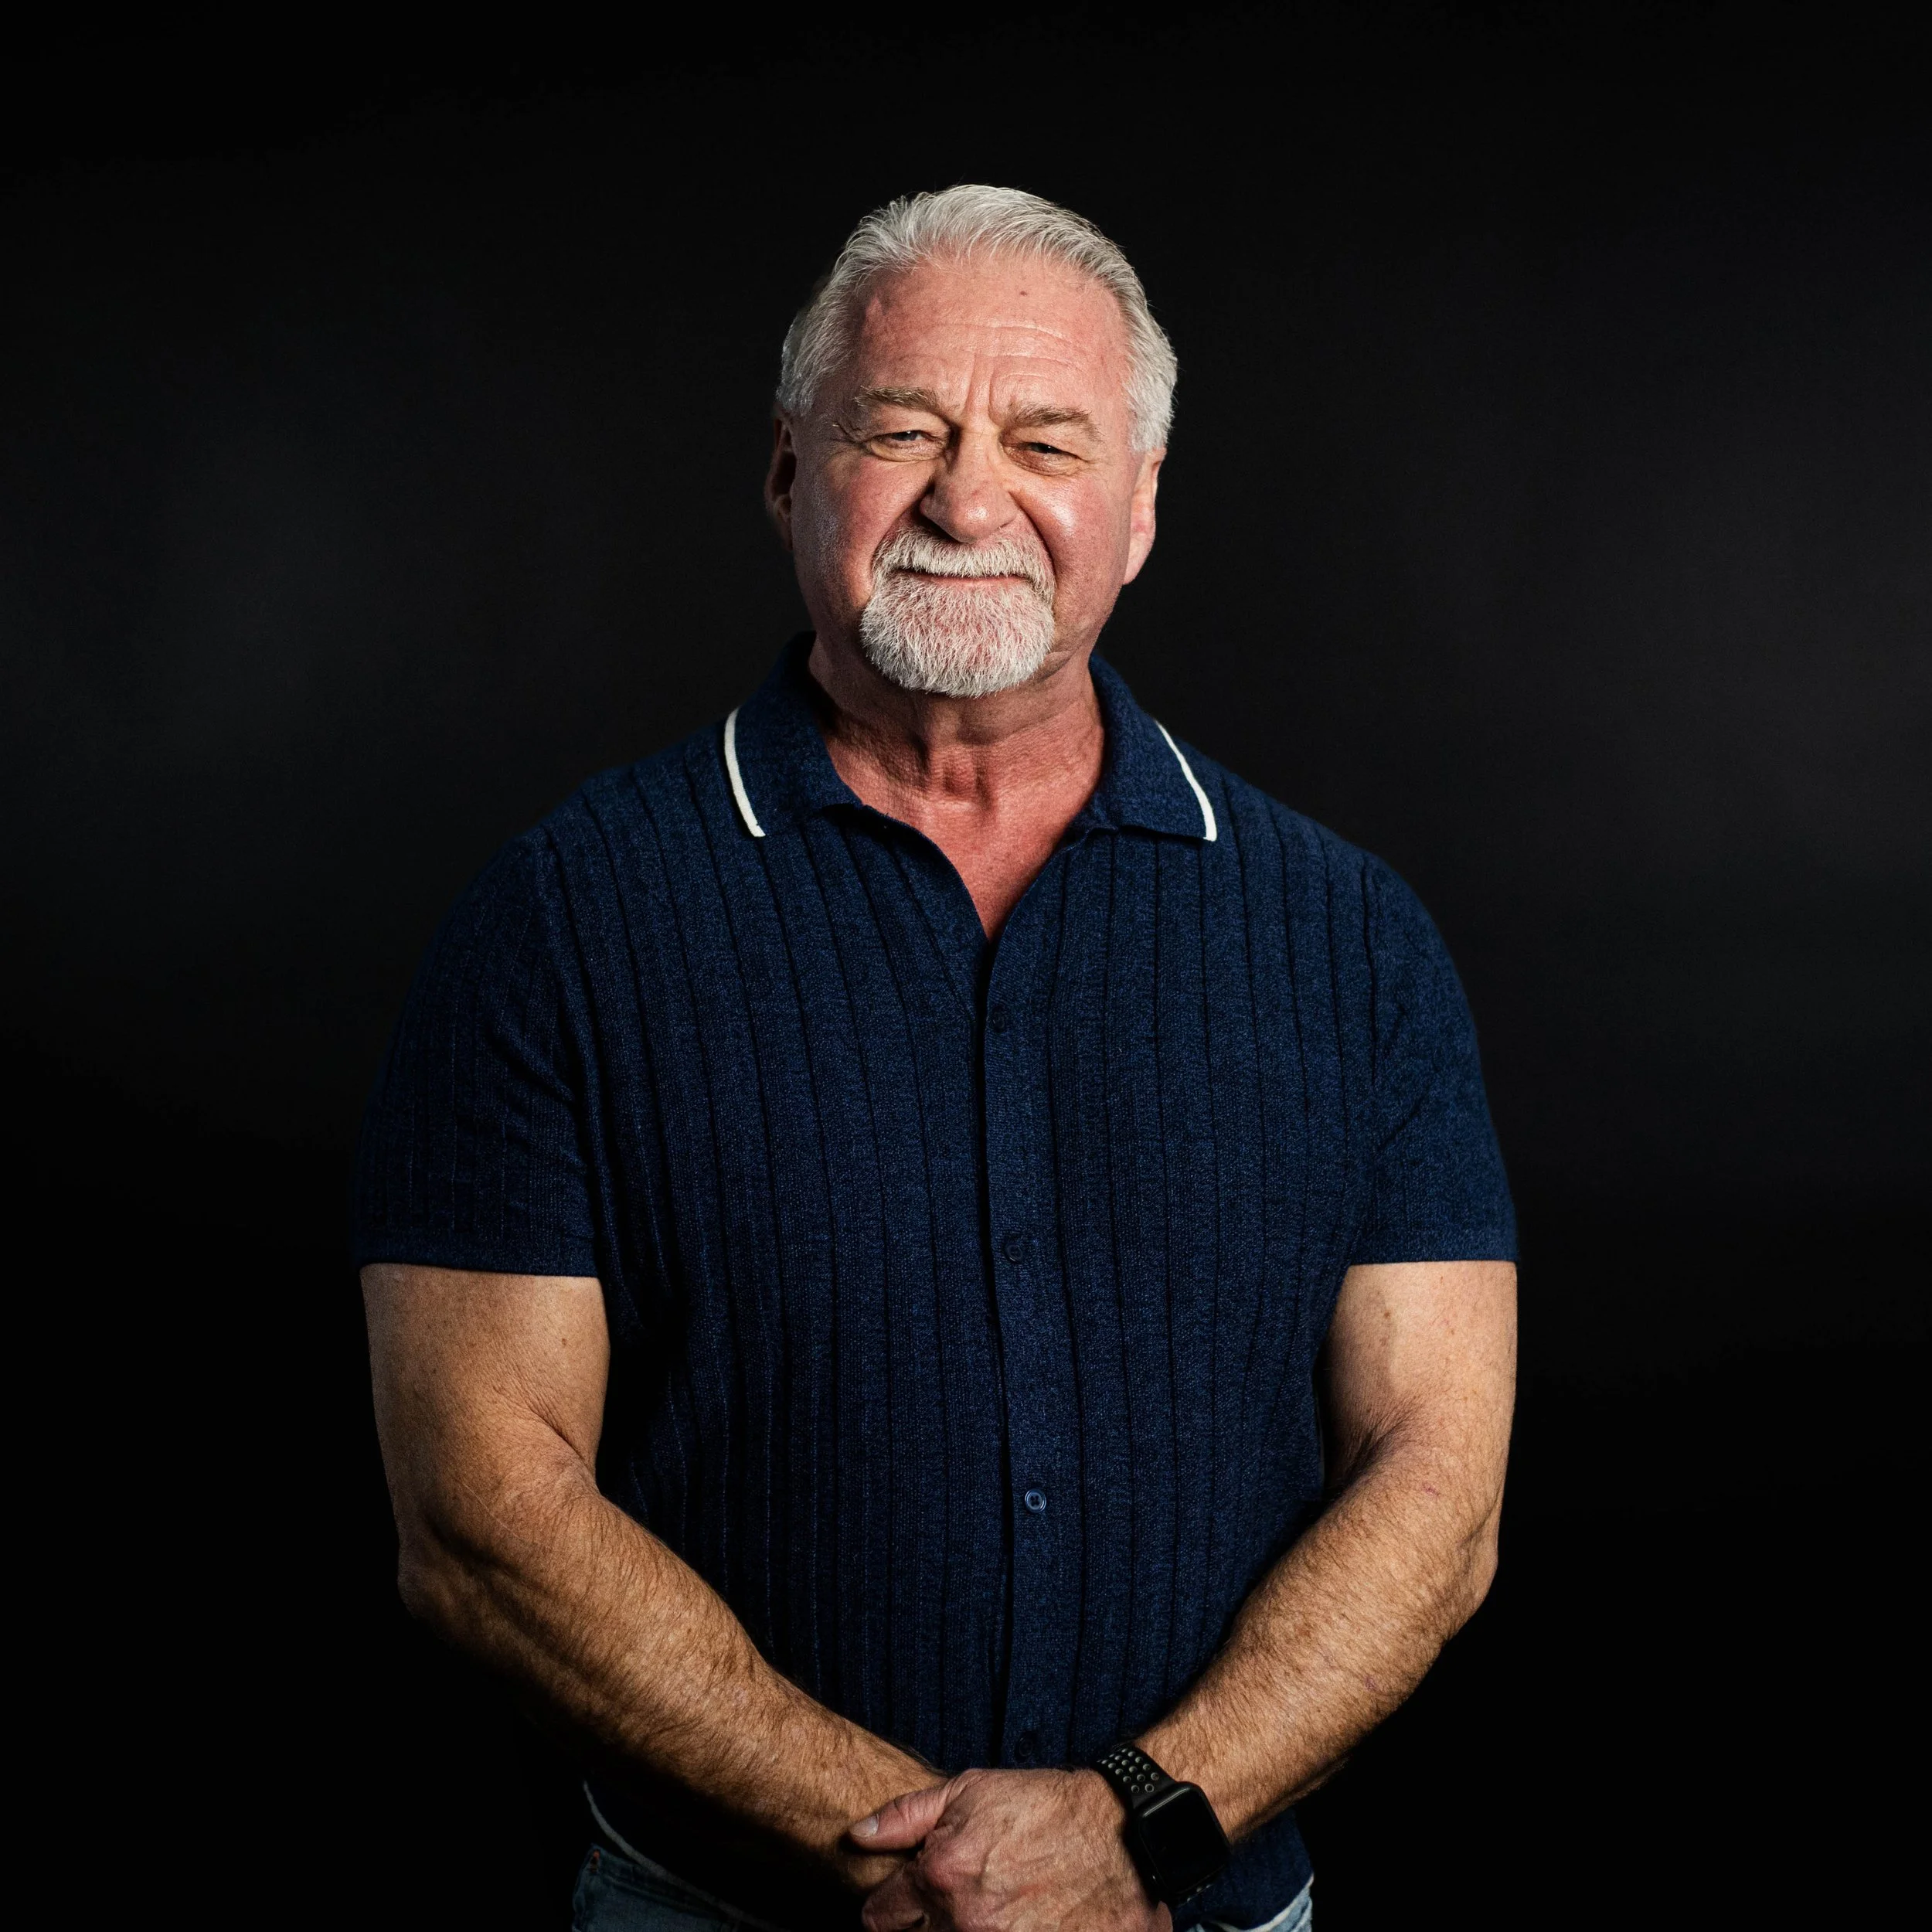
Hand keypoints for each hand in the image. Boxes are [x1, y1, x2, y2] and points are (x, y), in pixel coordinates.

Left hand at [851, 1768, 1170, 1931]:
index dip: (891, 1908)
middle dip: (926, 1926)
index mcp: (941, 1875)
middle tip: (959, 1904)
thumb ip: (907, 1816)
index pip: (881, 1917)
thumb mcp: (972, 1791)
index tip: (906, 1904)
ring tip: (995, 1911)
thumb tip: (858, 1835)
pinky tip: (1019, 1921)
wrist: (1124, 1836)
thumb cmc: (1049, 1808)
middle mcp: (964, 1922)